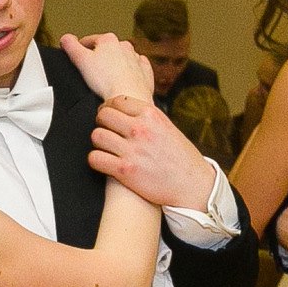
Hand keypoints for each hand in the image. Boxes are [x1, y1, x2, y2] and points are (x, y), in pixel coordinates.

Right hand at [59, 30, 154, 106]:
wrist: (129, 98)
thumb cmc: (106, 82)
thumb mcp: (81, 61)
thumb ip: (70, 46)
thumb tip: (65, 38)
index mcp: (108, 40)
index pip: (89, 40)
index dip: (80, 48)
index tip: (77, 56)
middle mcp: (124, 46)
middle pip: (107, 49)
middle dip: (99, 57)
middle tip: (91, 71)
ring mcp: (136, 59)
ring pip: (122, 58)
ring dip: (114, 65)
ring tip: (107, 79)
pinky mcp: (144, 72)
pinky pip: (136, 69)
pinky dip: (129, 73)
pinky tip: (123, 81)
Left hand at [88, 95, 218, 211]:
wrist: (193, 185)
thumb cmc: (181, 158)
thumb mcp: (167, 128)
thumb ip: (147, 119)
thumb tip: (127, 113)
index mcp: (151, 115)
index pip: (116, 101)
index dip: (109, 108)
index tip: (109, 117)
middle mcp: (140, 129)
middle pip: (103, 115)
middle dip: (101, 123)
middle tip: (106, 132)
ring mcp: (132, 149)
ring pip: (96, 136)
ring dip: (98, 142)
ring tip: (105, 148)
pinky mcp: (125, 170)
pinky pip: (95, 159)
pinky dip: (95, 160)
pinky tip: (103, 162)